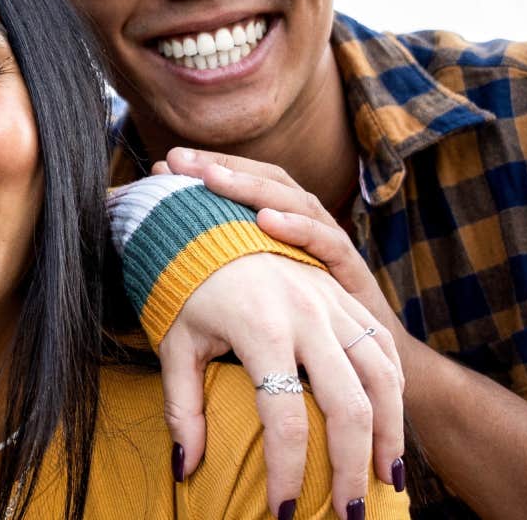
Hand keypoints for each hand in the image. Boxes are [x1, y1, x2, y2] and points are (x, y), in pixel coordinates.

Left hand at [156, 153, 404, 515]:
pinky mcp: (350, 297)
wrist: (208, 219)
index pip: (283, 419)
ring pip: (382, 381)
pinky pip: (385, 354)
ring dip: (387, 438)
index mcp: (262, 327)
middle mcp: (308, 314)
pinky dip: (395, 399)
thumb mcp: (174, 343)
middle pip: (347, 408)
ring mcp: (335, 303)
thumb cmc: (184, 285)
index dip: (286, 473)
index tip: (283, 512)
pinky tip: (388, 432)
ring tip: (381, 483)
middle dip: (350, 470)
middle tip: (347, 516)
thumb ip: (181, 408)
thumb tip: (184, 469)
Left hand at [161, 147, 405, 359]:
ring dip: (252, 187)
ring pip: (296, 202)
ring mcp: (331, 247)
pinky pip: (327, 243)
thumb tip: (156, 264)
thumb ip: (220, 275)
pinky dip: (298, 228)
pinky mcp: (352, 275)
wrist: (370, 367)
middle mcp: (308, 228)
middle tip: (178, 159)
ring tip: (212, 178)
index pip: (246, 183)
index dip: (208, 168)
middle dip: (221, 166)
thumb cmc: (301, 333)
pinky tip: (267, 221)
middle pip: (268, 182)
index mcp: (283, 227)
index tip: (161, 164)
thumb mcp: (255, 295)